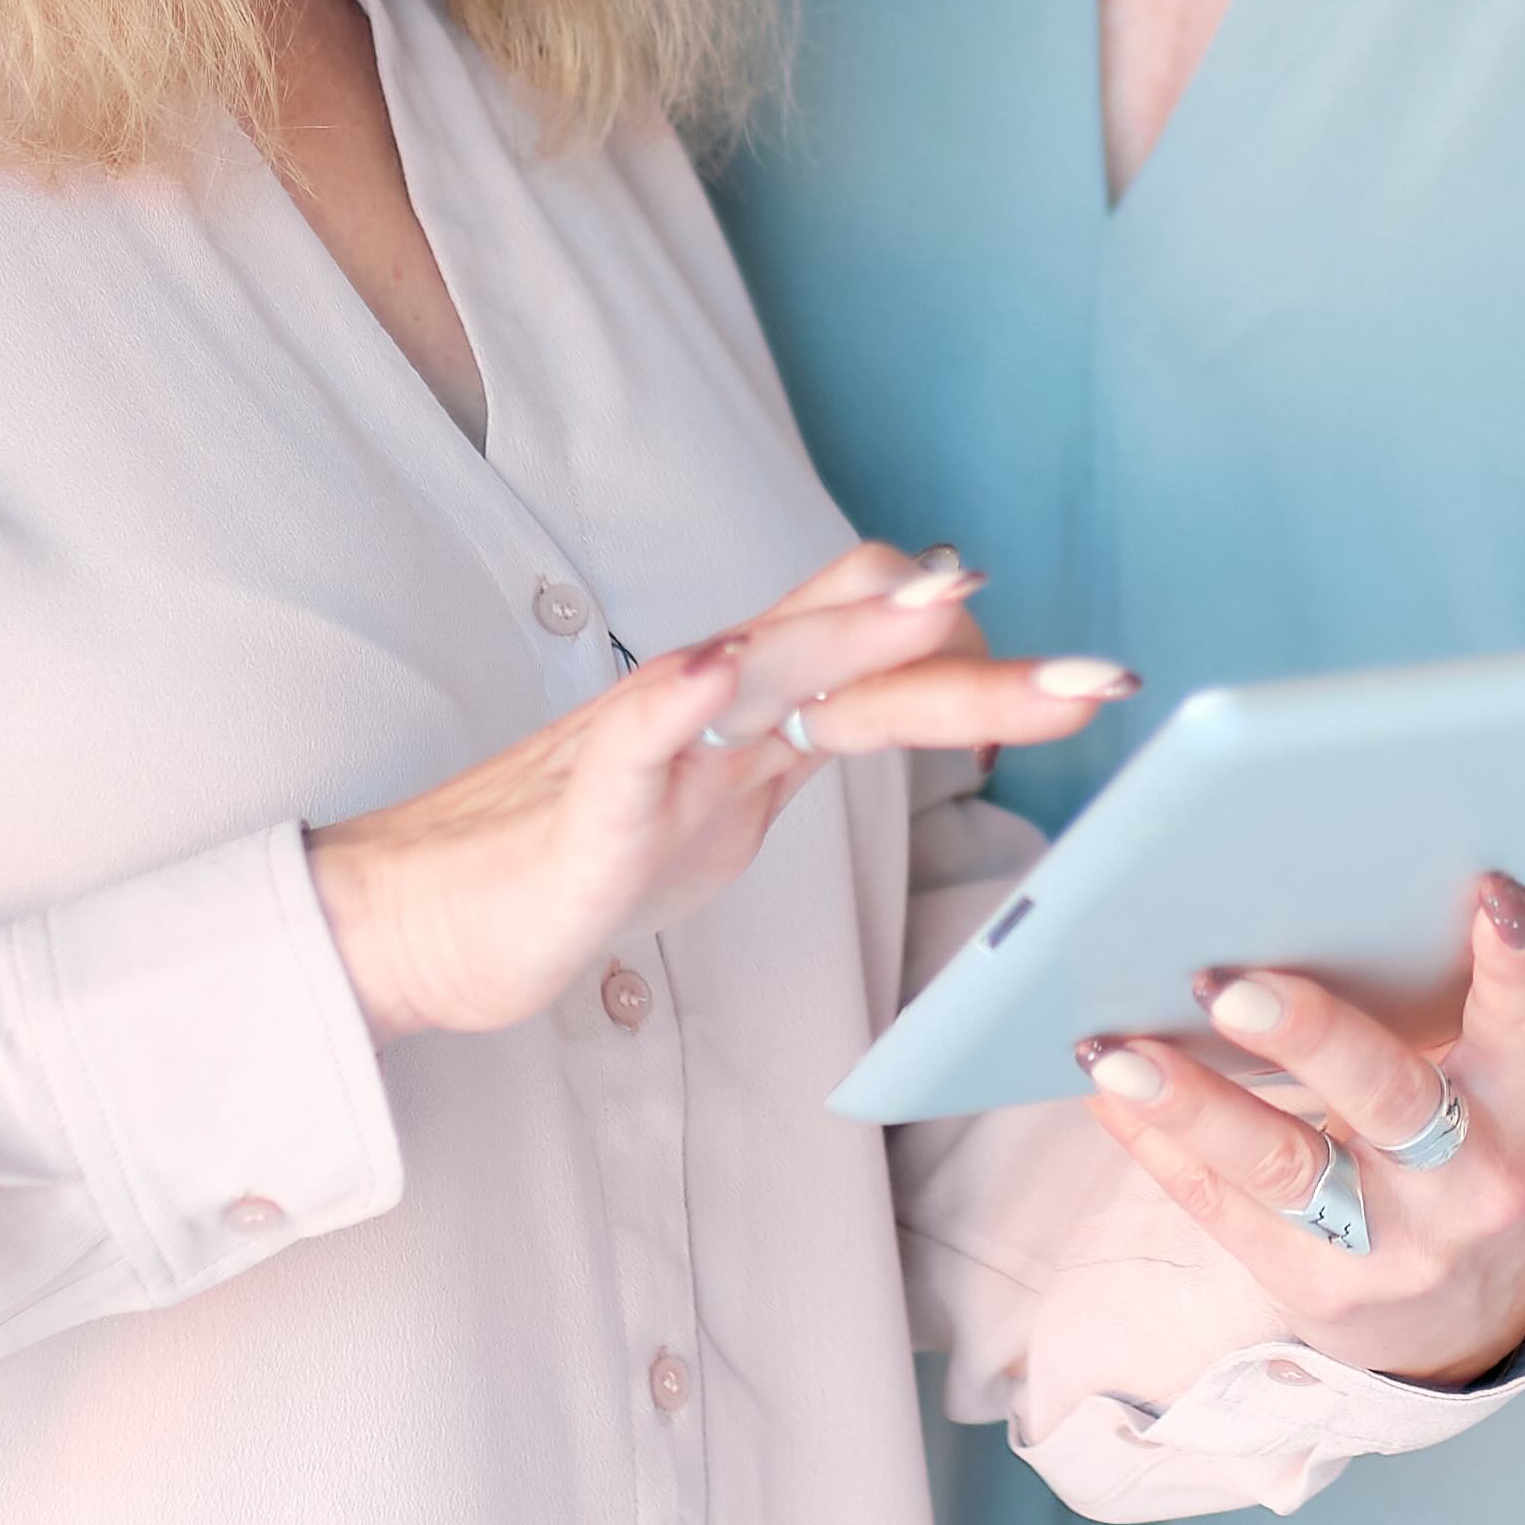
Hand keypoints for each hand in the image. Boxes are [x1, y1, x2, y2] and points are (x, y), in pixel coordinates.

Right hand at [315, 543, 1127, 1040]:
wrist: (419, 922)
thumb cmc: (566, 865)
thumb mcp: (714, 815)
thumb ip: (790, 757)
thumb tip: (886, 720)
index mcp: (748, 713)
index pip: (881, 651)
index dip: (976, 663)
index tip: (1074, 696)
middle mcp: (706, 707)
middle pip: (856, 648)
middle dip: (984, 663)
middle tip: (1104, 681)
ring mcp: (642, 751)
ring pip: (760, 664)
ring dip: (861, 632)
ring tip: (953, 602)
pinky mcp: (579, 811)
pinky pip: (629, 742)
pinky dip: (676, 698)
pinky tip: (720, 669)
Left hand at [1069, 876, 1524, 1390]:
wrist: (1471, 1323)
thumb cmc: (1470, 1156)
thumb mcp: (1496, 1091)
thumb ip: (1448, 1008)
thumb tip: (1321, 895)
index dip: (1520, 963)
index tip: (1492, 893)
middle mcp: (1471, 1179)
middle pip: (1391, 1099)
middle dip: (1309, 1037)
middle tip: (1228, 987)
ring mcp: (1393, 1243)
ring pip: (1286, 1167)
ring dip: (1195, 1105)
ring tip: (1121, 1057)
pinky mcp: (1317, 1286)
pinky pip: (1221, 1209)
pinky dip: (1159, 1146)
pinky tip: (1111, 1095)